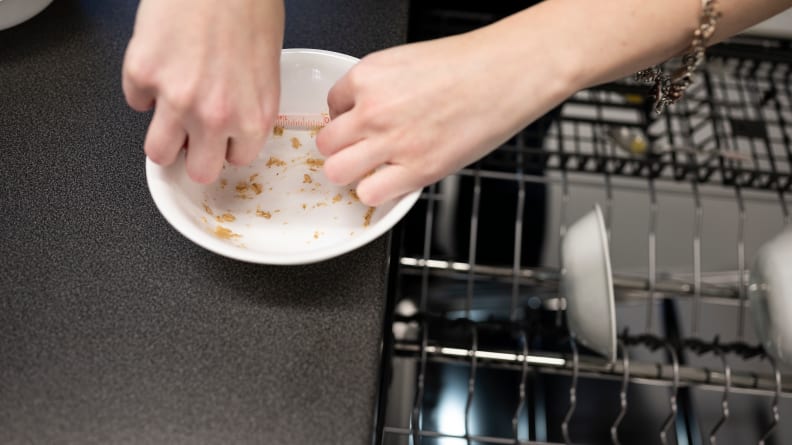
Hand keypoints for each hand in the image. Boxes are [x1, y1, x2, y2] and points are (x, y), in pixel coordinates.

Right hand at [122, 0, 283, 183]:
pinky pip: (135, 101)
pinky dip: (143, 88)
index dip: (225, 147)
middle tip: (190, 136)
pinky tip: (159, 63)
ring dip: (162, 136)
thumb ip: (247, 106)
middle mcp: (216, 118)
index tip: (220, 139)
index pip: (236, 161)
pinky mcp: (143, 75)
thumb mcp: (266, 69)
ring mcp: (175, 99)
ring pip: (157, 152)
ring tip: (168, 110)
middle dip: (194, 155)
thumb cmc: (249, 7)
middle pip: (198, 171)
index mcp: (253, 118)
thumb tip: (230, 126)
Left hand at [315, 25, 574, 206]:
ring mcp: (392, 141)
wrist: (507, 73)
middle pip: (326, 143)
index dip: (346, 117)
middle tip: (361, 149)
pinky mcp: (416, 169)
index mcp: (368, 76)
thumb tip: (365, 110)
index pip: (332, 105)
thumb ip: (380, 87)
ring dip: (351, 173)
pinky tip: (392, 181)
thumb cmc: (471, 65)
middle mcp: (373, 109)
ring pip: (337, 171)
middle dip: (341, 148)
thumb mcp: (408, 62)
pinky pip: (369, 194)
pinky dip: (376, 193)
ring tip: (372, 169)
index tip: (361, 123)